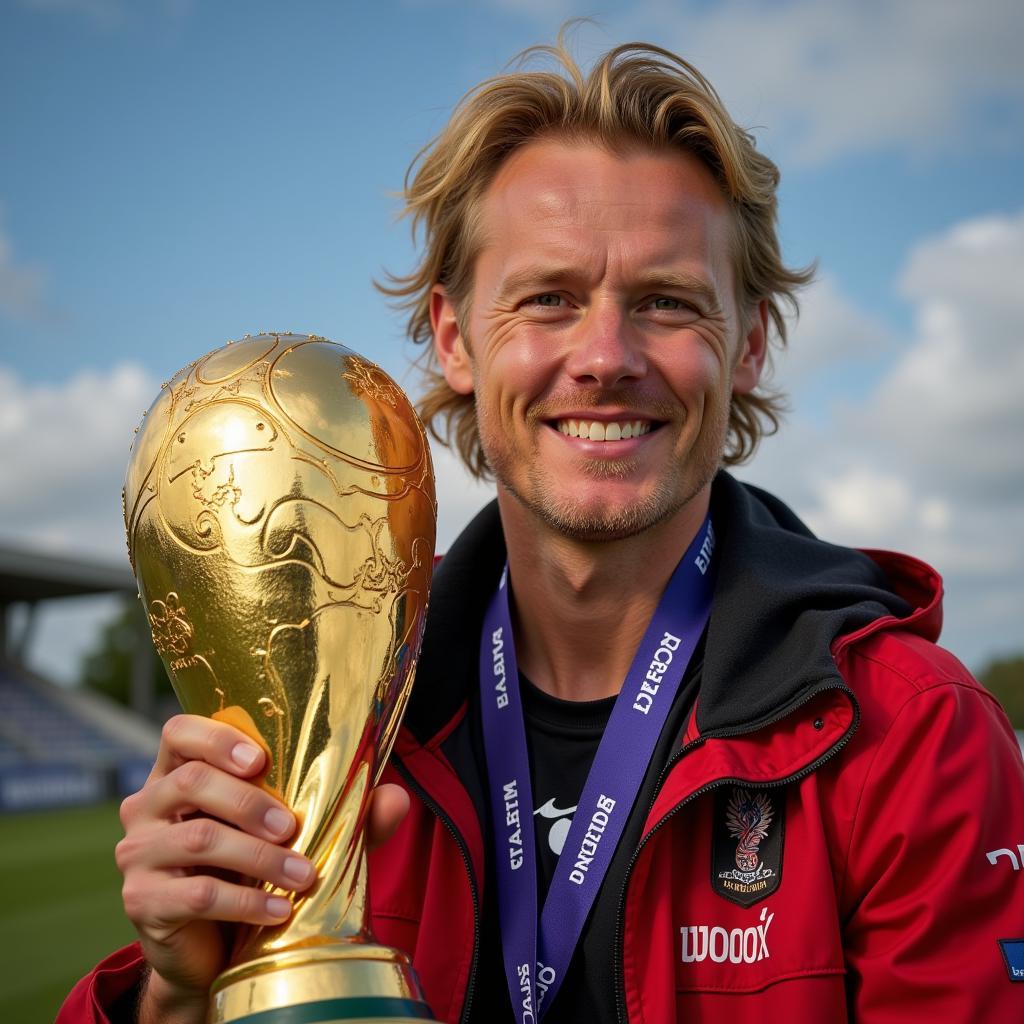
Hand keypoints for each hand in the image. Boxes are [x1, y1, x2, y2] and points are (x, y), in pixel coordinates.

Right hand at [117, 714, 407, 1022]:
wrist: (212, 947)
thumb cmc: (254, 870)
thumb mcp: (297, 834)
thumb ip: (344, 814)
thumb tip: (396, 797)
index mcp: (178, 772)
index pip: (180, 732)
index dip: (216, 738)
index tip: (260, 758)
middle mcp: (147, 805)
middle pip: (190, 782)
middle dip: (250, 801)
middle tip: (293, 826)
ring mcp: (137, 854)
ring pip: (197, 839)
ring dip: (259, 856)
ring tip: (303, 874)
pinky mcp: (142, 902)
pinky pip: (196, 895)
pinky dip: (245, 901)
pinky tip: (280, 910)